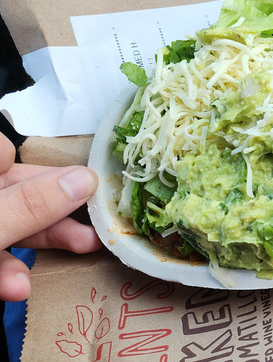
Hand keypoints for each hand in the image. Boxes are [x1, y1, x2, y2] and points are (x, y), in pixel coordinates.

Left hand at [0, 133, 100, 301]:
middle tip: (98, 219)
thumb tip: (84, 181)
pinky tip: (19, 286)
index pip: (5, 152)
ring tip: (85, 247)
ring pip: (13, 224)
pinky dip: (9, 272)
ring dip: (46, 241)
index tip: (77, 178)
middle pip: (20, 191)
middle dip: (59, 209)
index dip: (37, 162)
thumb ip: (30, 206)